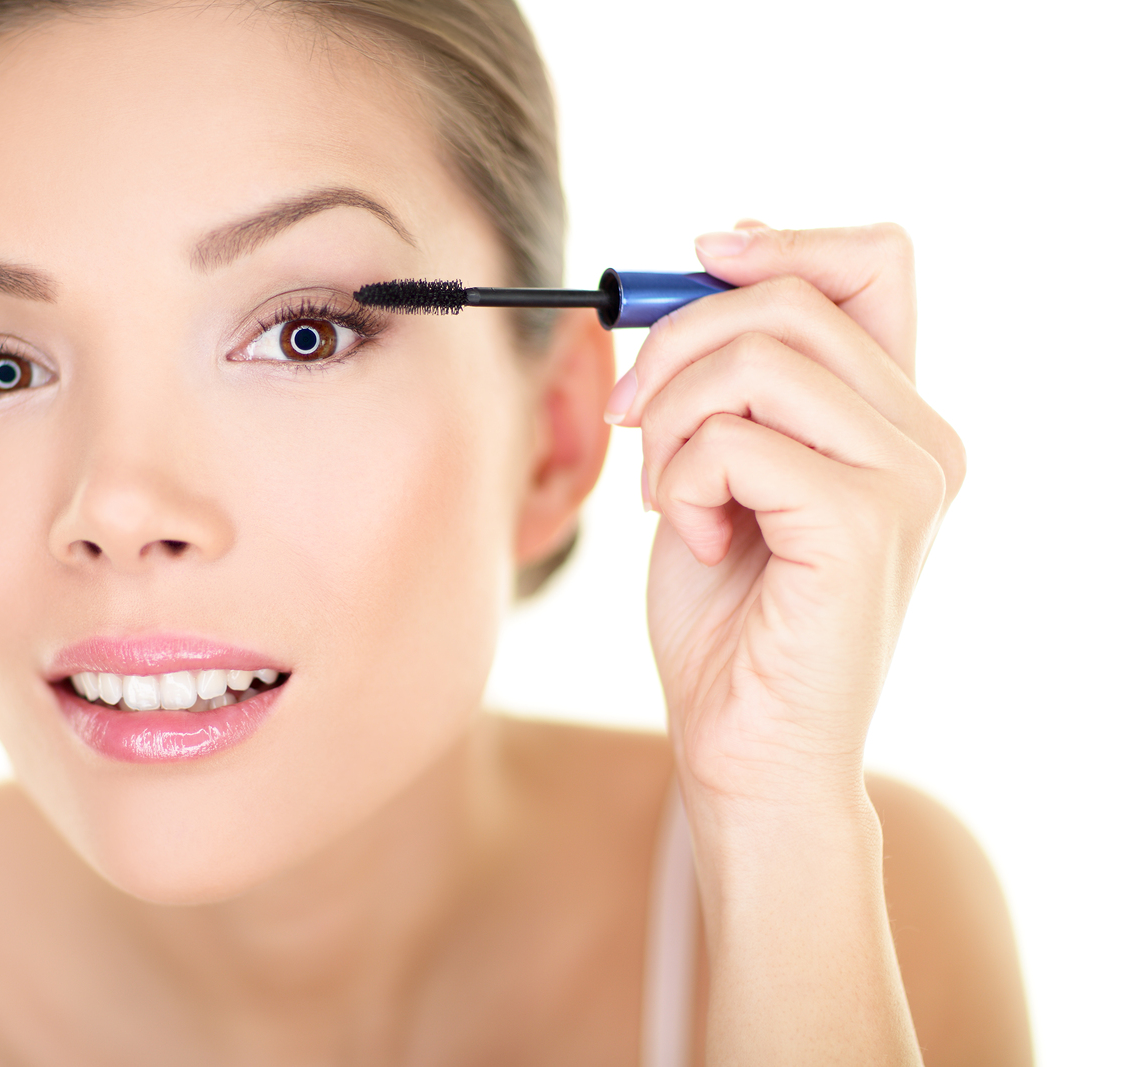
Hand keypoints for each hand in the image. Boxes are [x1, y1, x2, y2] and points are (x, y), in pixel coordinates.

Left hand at [606, 222, 965, 808]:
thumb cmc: (728, 620)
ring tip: (672, 496)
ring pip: (756, 357)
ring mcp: (907, 478)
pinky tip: (698, 542)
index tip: (697, 259)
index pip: (875, 259)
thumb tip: (723, 246)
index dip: (779, 239)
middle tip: (634, 421)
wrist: (746, 750)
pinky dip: (680, 483)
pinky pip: (733, 440)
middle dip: (676, 343)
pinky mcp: (864, 523)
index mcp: (897, 416)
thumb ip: (739, 375)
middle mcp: (925, 437)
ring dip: (672, 419)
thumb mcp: (720, 467)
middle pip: (789, 296)